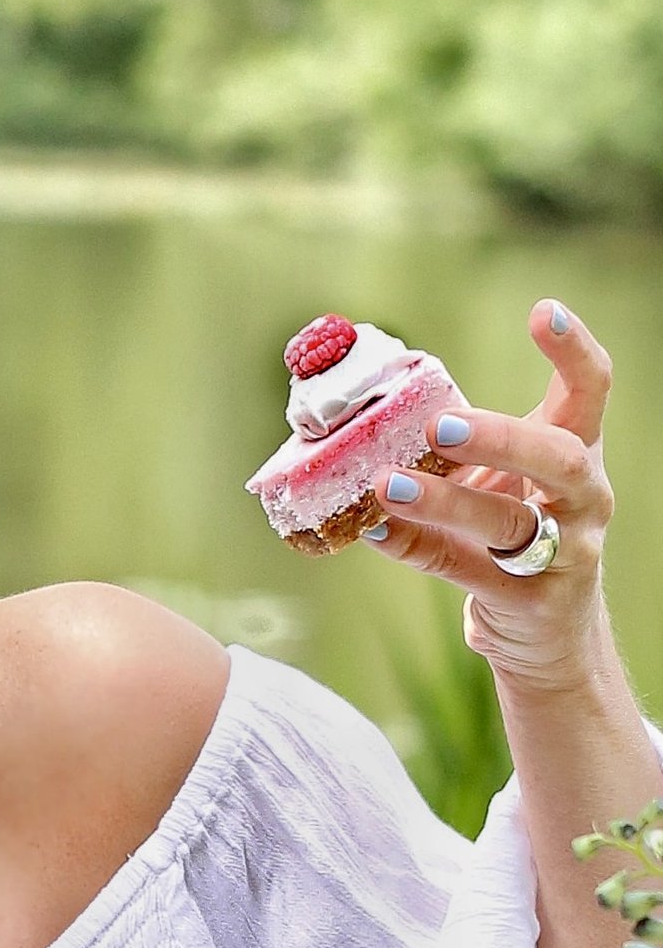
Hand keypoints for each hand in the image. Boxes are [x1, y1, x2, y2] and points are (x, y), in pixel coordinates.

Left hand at [366, 299, 616, 691]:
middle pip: (560, 459)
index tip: (545, 311)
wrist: (548, 636)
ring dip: (445, 501)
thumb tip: (356, 410)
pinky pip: (463, 569)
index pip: (590, 392)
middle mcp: (581, 500)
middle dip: (501, 437)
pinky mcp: (530, 603)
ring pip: (509, 523)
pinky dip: (414, 546)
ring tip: (386, 484)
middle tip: (440, 424)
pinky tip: (373, 528)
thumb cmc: (511, 535)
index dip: (574, 351)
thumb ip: (447, 448)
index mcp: (574, 453)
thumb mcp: (494, 482)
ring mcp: (564, 554)